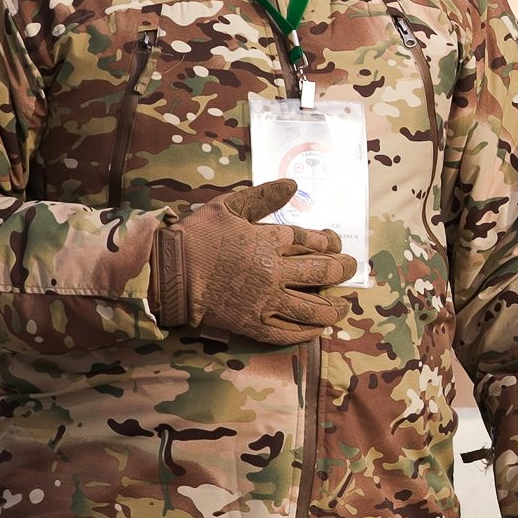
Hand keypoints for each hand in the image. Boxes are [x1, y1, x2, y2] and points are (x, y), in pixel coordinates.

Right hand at [150, 179, 354, 345]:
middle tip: (350, 268)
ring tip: (342, 306)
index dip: (331, 242)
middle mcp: (274, 272)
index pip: (315, 242)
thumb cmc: (196, 235)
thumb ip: (263, 196)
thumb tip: (293, 185)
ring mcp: (265, 301)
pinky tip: (318, 329)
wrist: (167, 273)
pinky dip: (309, 332)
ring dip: (334, 307)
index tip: (335, 243)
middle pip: (323, 273)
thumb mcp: (228, 206)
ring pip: (313, 308)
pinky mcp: (253, 324)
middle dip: (343, 270)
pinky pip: (289, 332)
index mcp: (270, 240)